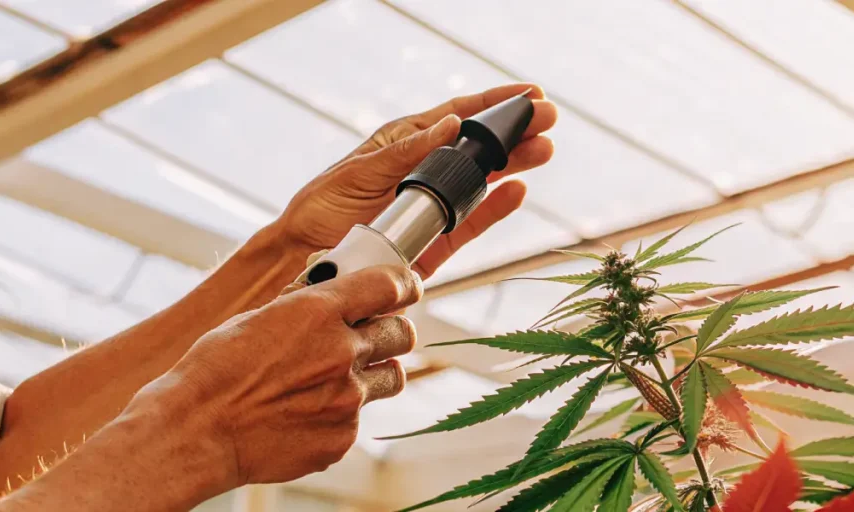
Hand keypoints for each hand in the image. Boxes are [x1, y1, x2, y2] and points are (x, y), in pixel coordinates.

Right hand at [128, 265, 421, 486]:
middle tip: (377, 333)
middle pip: (403, 332)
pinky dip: (342, 412)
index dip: (404, 284)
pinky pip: (359, 417)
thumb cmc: (214, 371)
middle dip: (392, 330)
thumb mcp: (256, 318)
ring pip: (392, 377)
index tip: (406, 287)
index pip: (390, 285)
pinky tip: (308, 412)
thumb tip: (326, 283)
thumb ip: (301, 303)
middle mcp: (342, 352)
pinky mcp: (343, 436)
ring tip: (343, 376)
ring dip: (376, 371)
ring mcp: (347, 398)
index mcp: (318, 311)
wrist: (196, 432)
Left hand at [272, 83, 557, 277]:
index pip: (457, 115)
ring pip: (484, 180)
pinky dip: (496, 207)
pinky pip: (473, 220)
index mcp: (404, 142)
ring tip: (544, 149)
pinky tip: (519, 191)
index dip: (493, 104)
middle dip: (514, 131)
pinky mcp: (437, 240)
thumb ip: (406, 151)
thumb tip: (450, 124)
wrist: (305, 257)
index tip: (527, 95)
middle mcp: (424, 170)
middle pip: (479, 146)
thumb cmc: (322, 207)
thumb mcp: (359, 171)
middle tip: (548, 119)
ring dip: (515, 164)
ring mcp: (434, 204)